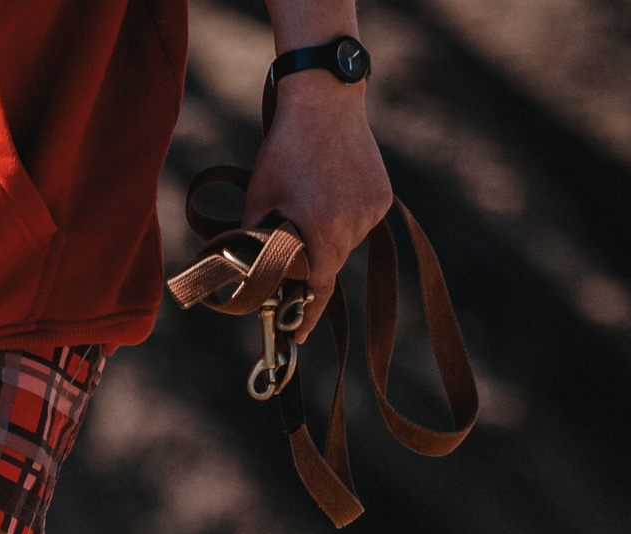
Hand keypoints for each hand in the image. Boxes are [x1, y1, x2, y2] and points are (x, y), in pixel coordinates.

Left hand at [242, 74, 391, 340]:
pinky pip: (358, 221)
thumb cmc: (285, 149)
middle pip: (329, 264)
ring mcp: (373, 210)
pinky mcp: (382, 195)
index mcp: (324, 232)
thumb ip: (255, 240)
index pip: (318, 288)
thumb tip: (248, 270)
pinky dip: (341, 219)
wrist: (325, 101)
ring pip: (344, 243)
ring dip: (325, 238)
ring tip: (306, 203)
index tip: (299, 336)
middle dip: (309, 266)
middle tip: (289, 252)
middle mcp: (355, 226)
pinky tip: (327, 192)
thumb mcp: (259, 200)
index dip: (308, 316)